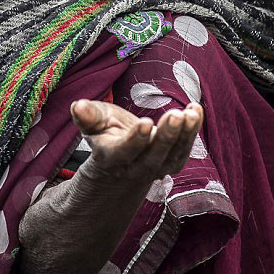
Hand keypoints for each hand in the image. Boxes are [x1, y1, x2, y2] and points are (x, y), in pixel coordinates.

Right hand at [70, 99, 202, 183]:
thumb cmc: (106, 135)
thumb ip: (88, 117)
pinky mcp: (172, 163)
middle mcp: (135, 168)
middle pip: (153, 156)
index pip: (125, 152)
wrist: (121, 160)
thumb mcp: (94, 124)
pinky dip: (193, 131)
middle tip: (176, 115)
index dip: (135, 140)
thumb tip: (77, 105)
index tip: (145, 122)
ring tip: (192, 112)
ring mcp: (157, 168)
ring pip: (173, 155)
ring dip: (185, 134)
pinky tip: (196, 109)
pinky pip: (185, 150)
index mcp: (112, 158)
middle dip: (166, 136)